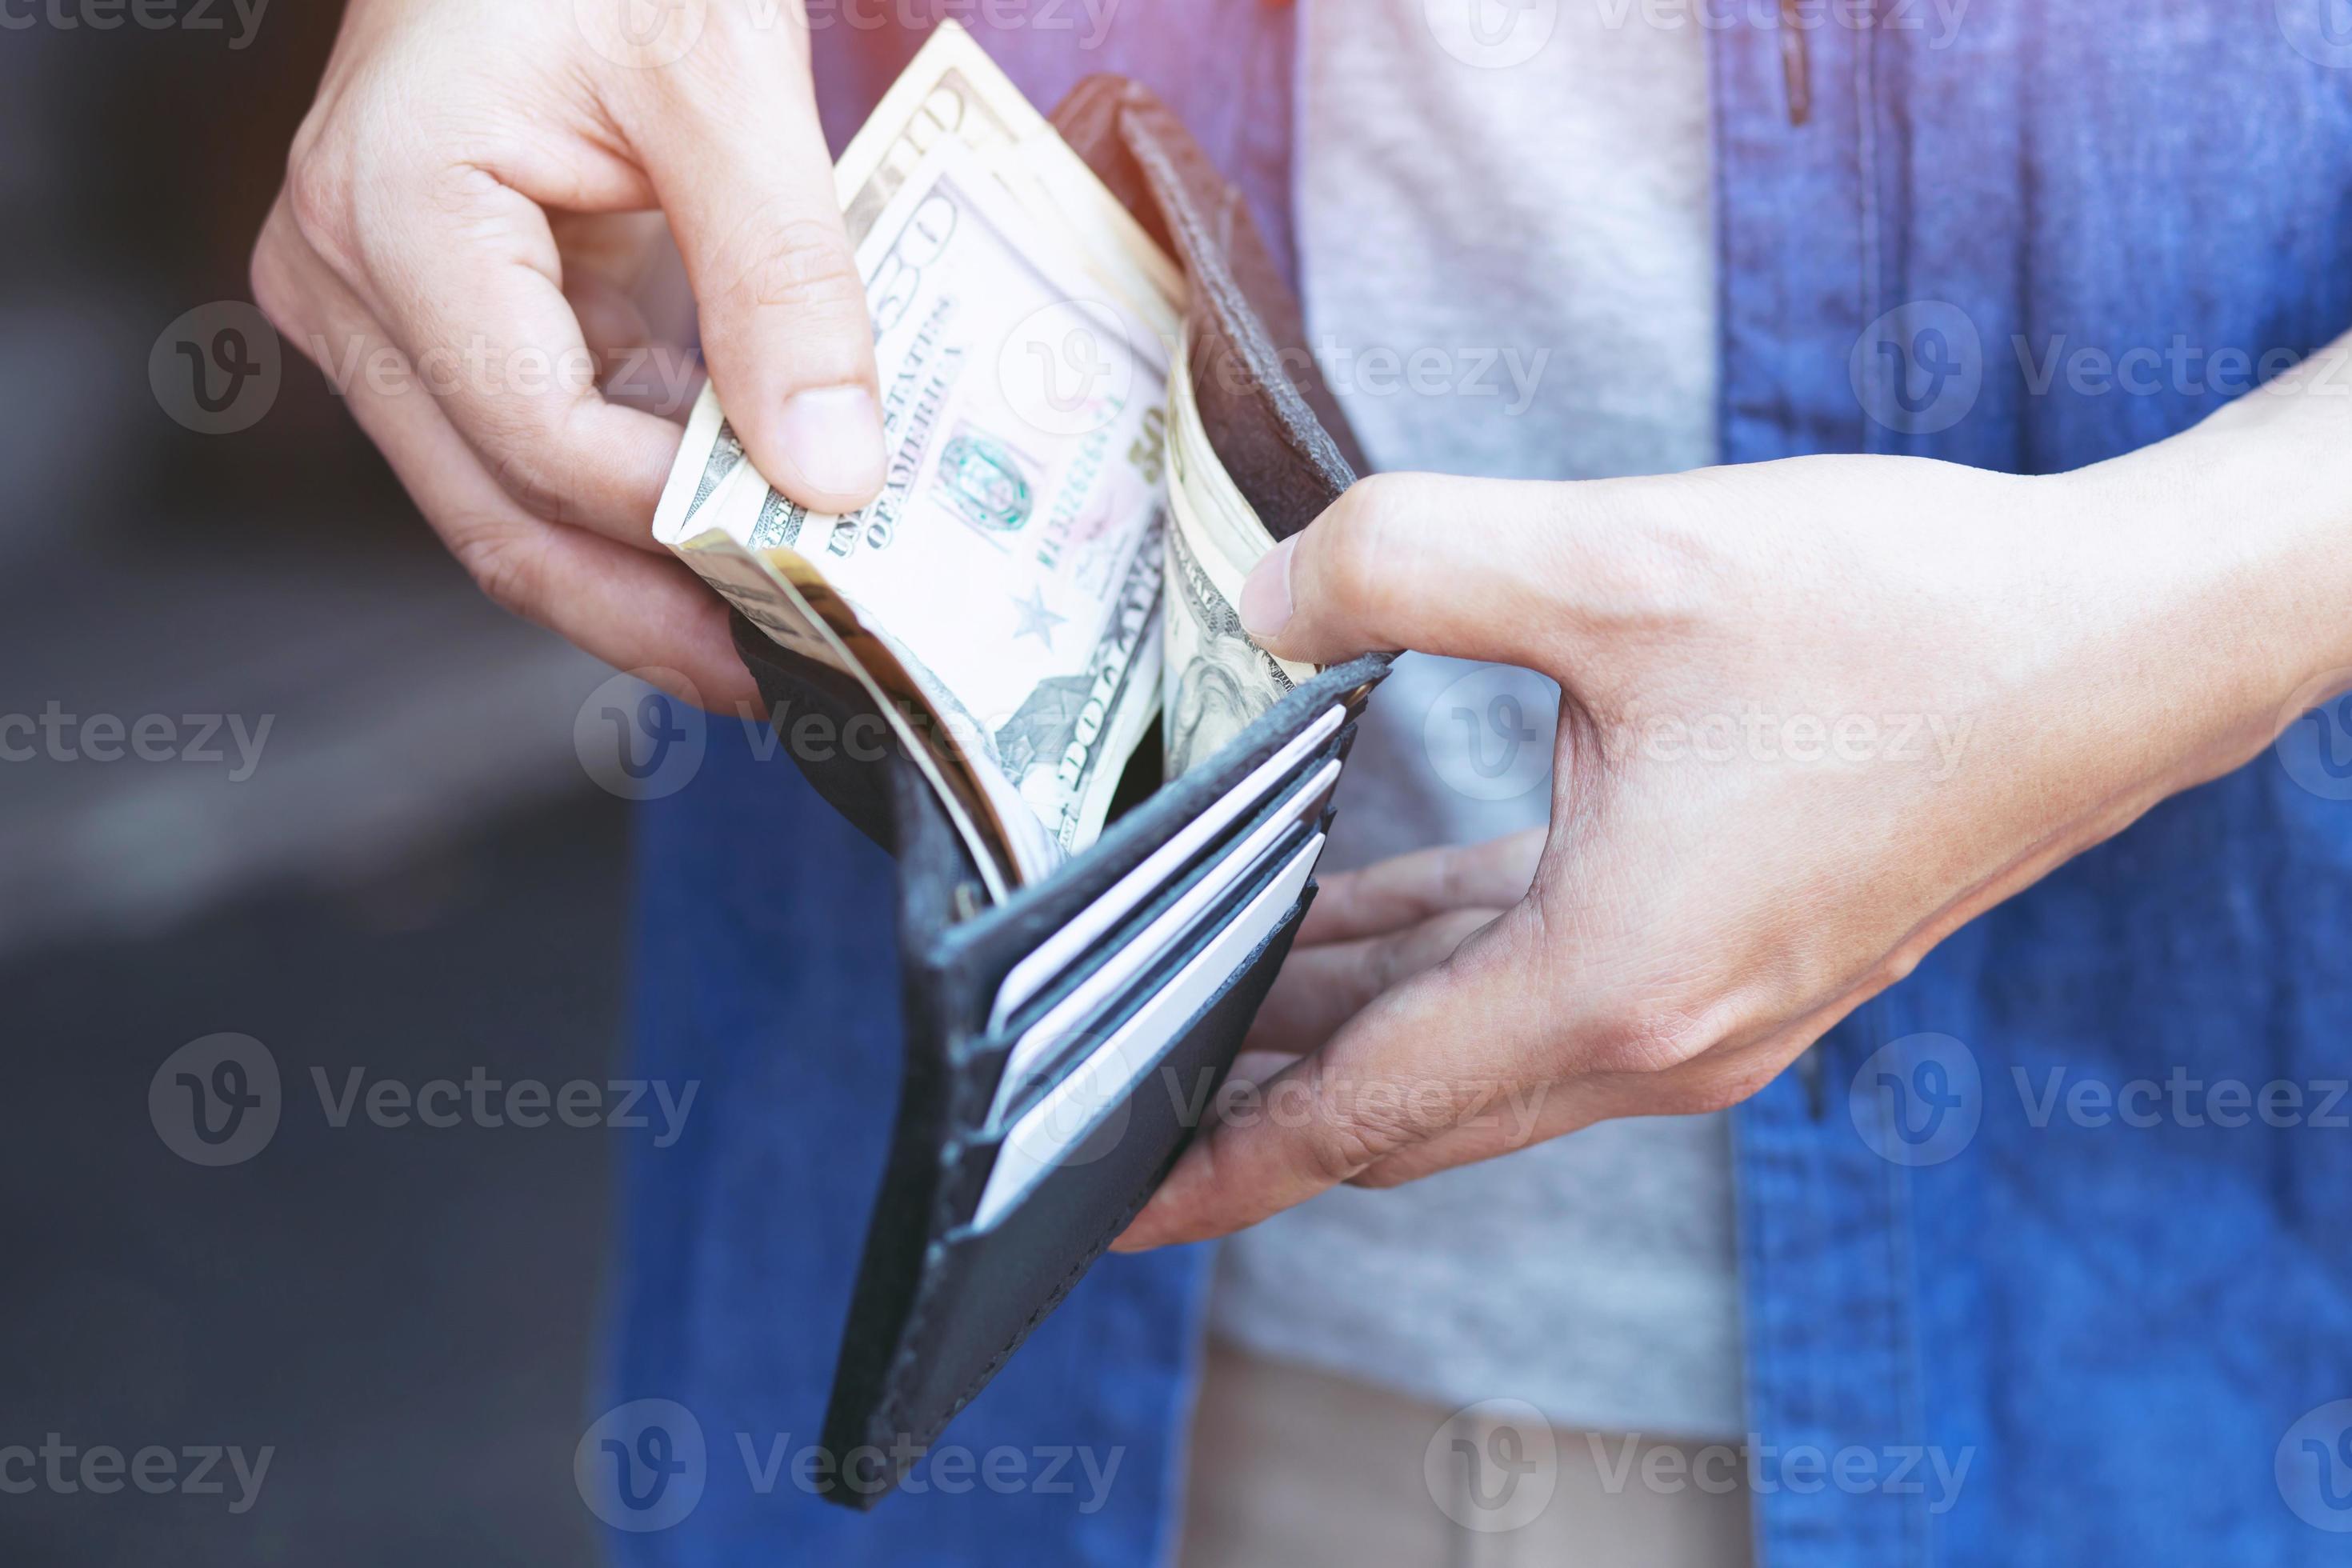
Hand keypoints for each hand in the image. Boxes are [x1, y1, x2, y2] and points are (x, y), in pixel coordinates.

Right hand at [251, 0, 884, 705]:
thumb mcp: (721, 75)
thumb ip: (781, 276)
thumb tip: (828, 472)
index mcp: (392, 218)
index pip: (540, 441)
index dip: (680, 523)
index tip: (816, 564)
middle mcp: (350, 281)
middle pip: (499, 515)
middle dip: (651, 612)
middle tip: (792, 675)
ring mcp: (382, 309)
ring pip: (512, 505)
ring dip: (647, 578)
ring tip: (781, 629)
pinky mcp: (442, 318)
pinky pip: (538, 448)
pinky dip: (639, 502)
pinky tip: (736, 537)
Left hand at [1117, 352, 2351, 1250]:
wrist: (2119, 642)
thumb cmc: (1905, 617)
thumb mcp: (1622, 562)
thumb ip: (1407, 564)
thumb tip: (1266, 595)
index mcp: (1613, 985)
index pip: (1357, 1116)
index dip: (1215, 1160)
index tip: (1109, 1197)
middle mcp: (1659, 1036)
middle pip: (1402, 1099)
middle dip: (1256, 1081)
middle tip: (1121, 1050)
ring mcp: (1708, 1009)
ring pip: (1471, 1044)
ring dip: (1346, 1016)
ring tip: (1215, 974)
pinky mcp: (1738, 953)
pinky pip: (1544, 985)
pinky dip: (1443, 960)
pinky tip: (1369, 913)